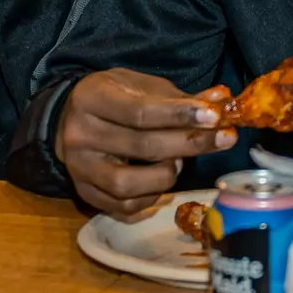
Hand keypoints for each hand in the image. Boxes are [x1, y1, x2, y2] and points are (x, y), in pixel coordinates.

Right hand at [56, 69, 236, 218]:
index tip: (214, 116)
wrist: (68, 121)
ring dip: (167, 173)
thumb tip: (220, 103)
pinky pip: (125, 205)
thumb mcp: (140, 86)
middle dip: (189, 144)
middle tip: (224, 138)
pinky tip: (162, 178)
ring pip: (131, 183)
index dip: (180, 115)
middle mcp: (79, 134)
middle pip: (142, 147)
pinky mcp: (84, 193)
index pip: (141, 112)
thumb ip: (178, 98)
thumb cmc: (113, 99)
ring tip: (179, 160)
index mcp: (91, 99)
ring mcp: (79, 168)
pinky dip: (152, 196)